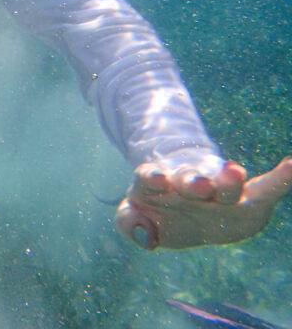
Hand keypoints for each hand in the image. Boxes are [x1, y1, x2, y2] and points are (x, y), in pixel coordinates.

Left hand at [115, 156, 291, 248]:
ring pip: (223, 182)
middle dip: (194, 181)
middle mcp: (187, 181)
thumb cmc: (158, 213)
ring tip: (234, 172)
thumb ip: (130, 224)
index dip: (152, 177)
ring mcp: (217, 188)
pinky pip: (266, 188)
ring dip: (226, 179)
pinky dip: (281, 179)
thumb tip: (144, 235)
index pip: (150, 177)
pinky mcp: (246, 198)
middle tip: (199, 185)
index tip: (156, 179)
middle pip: (190, 178)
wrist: (184, 211)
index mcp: (157, 183)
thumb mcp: (135, 218)